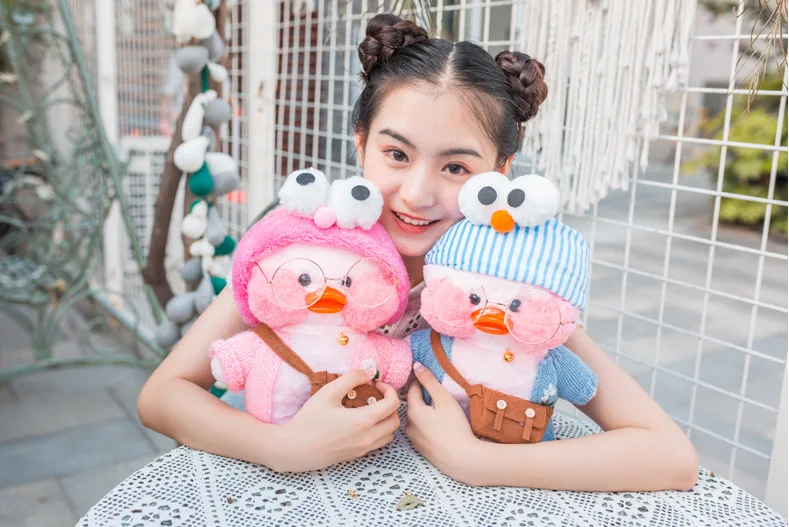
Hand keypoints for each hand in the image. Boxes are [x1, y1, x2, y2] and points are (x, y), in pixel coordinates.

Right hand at [265, 368, 400, 471]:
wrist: (293, 449)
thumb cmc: (308, 420)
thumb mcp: (328, 392)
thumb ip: (351, 378)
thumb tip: (368, 371)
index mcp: (363, 421)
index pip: (393, 404)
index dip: (389, 390)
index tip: (376, 384)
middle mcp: (367, 438)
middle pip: (395, 421)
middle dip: (390, 405)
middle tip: (375, 396)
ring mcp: (362, 449)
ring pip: (388, 435)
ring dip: (385, 420)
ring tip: (369, 409)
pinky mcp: (355, 456)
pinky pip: (376, 443)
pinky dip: (377, 431)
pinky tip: (360, 422)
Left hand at [405, 363, 483, 484]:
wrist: (463, 460)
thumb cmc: (456, 428)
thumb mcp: (444, 399)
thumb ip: (429, 381)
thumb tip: (416, 366)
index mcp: (413, 411)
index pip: (412, 389)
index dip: (420, 380)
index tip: (426, 375)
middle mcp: (409, 425)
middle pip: (413, 404)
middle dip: (422, 397)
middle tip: (436, 392)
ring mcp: (414, 439)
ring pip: (416, 418)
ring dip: (424, 411)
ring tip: (438, 410)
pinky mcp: (420, 449)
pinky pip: (420, 430)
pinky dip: (426, 425)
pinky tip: (439, 426)